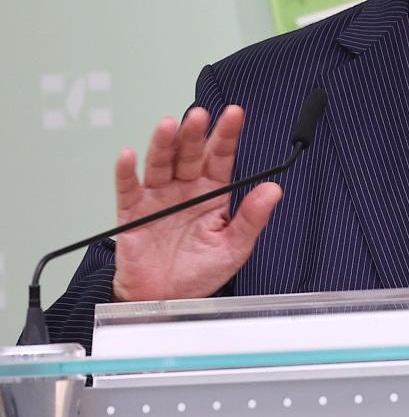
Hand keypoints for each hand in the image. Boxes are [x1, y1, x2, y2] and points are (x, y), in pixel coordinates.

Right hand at [111, 106, 281, 301]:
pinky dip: (126, 172)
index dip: (227, 134)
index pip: (221, 156)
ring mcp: (158, 197)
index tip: (234, 114)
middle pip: (190, 153)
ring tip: (168, 126)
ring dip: (163, 144)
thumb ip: (252, 218)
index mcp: (213, 191)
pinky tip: (128, 156)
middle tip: (200, 115)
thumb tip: (273, 190)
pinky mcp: (132, 213)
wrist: (165, 302)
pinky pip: (127, 188)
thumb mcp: (234, 247)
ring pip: (160, 163)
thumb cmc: (200, 272)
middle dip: (195, 133)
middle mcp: (185, 188)